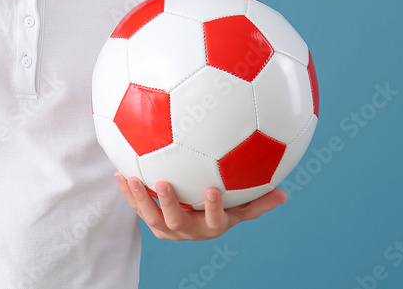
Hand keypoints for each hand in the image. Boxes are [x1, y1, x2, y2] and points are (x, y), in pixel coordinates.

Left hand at [114, 173, 286, 240]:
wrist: (192, 224)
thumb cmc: (219, 211)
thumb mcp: (239, 210)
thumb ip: (257, 202)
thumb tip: (284, 194)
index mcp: (210, 226)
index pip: (215, 220)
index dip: (213, 207)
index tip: (212, 188)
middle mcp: (187, 230)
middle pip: (176, 221)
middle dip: (170, 203)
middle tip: (163, 183)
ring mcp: (166, 227)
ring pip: (151, 216)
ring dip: (140, 198)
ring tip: (131, 179)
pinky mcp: (150, 220)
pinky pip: (136, 206)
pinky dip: (127, 192)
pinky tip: (118, 172)